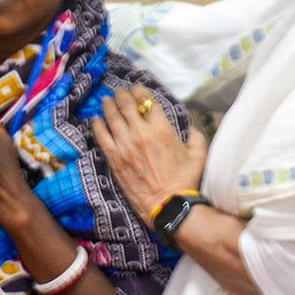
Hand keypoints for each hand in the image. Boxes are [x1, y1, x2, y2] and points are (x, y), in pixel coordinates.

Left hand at [93, 86, 207, 225]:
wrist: (168, 205)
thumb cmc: (185, 180)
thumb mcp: (198, 154)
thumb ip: (195, 135)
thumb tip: (189, 127)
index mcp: (161, 128)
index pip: (146, 100)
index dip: (139, 90)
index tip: (136, 89)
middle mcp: (140, 132)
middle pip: (126, 104)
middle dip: (121, 94)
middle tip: (119, 91)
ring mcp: (124, 145)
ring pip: (111, 117)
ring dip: (108, 105)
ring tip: (106, 100)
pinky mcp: (114, 158)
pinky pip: (101, 136)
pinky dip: (97, 125)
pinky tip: (95, 119)